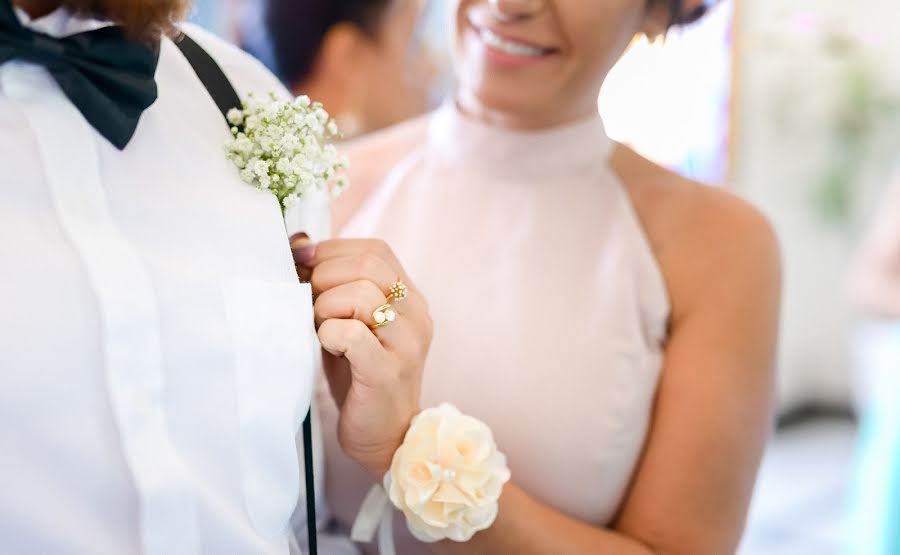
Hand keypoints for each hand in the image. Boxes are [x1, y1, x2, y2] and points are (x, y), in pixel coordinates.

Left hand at [292, 236, 432, 476]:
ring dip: (326, 307)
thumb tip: (298, 244)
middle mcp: (416, 315)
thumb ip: (333, 286)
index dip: (334, 251)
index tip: (305, 268)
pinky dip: (328, 335)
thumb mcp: (350, 324)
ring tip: (321, 330)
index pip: (376, 250)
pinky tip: (327, 349)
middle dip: (325, 278)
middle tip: (311, 306)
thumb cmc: (359, 377)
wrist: (386, 437)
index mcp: (410, 298)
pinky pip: (352, 334)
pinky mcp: (388, 371)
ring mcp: (407, 343)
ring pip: (362, 295)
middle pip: (368, 265)